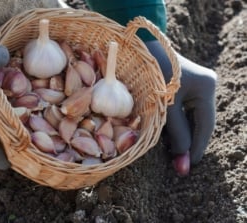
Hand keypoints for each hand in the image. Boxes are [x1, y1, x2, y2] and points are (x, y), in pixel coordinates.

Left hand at [145, 41, 216, 169]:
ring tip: (172, 154)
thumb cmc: (149, 72)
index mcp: (206, 87)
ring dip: (180, 135)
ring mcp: (193, 84)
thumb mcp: (165, 105)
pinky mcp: (181, 85)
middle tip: (179, 164)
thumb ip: (176, 132)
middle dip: (188, 143)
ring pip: (189, 118)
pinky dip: (175, 124)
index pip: (205, 125)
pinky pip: (181, 110)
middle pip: (199, 122)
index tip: (188, 167)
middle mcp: (204, 85)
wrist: (136, 46)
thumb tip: (184, 159)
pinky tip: (167, 136)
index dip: (197, 148)